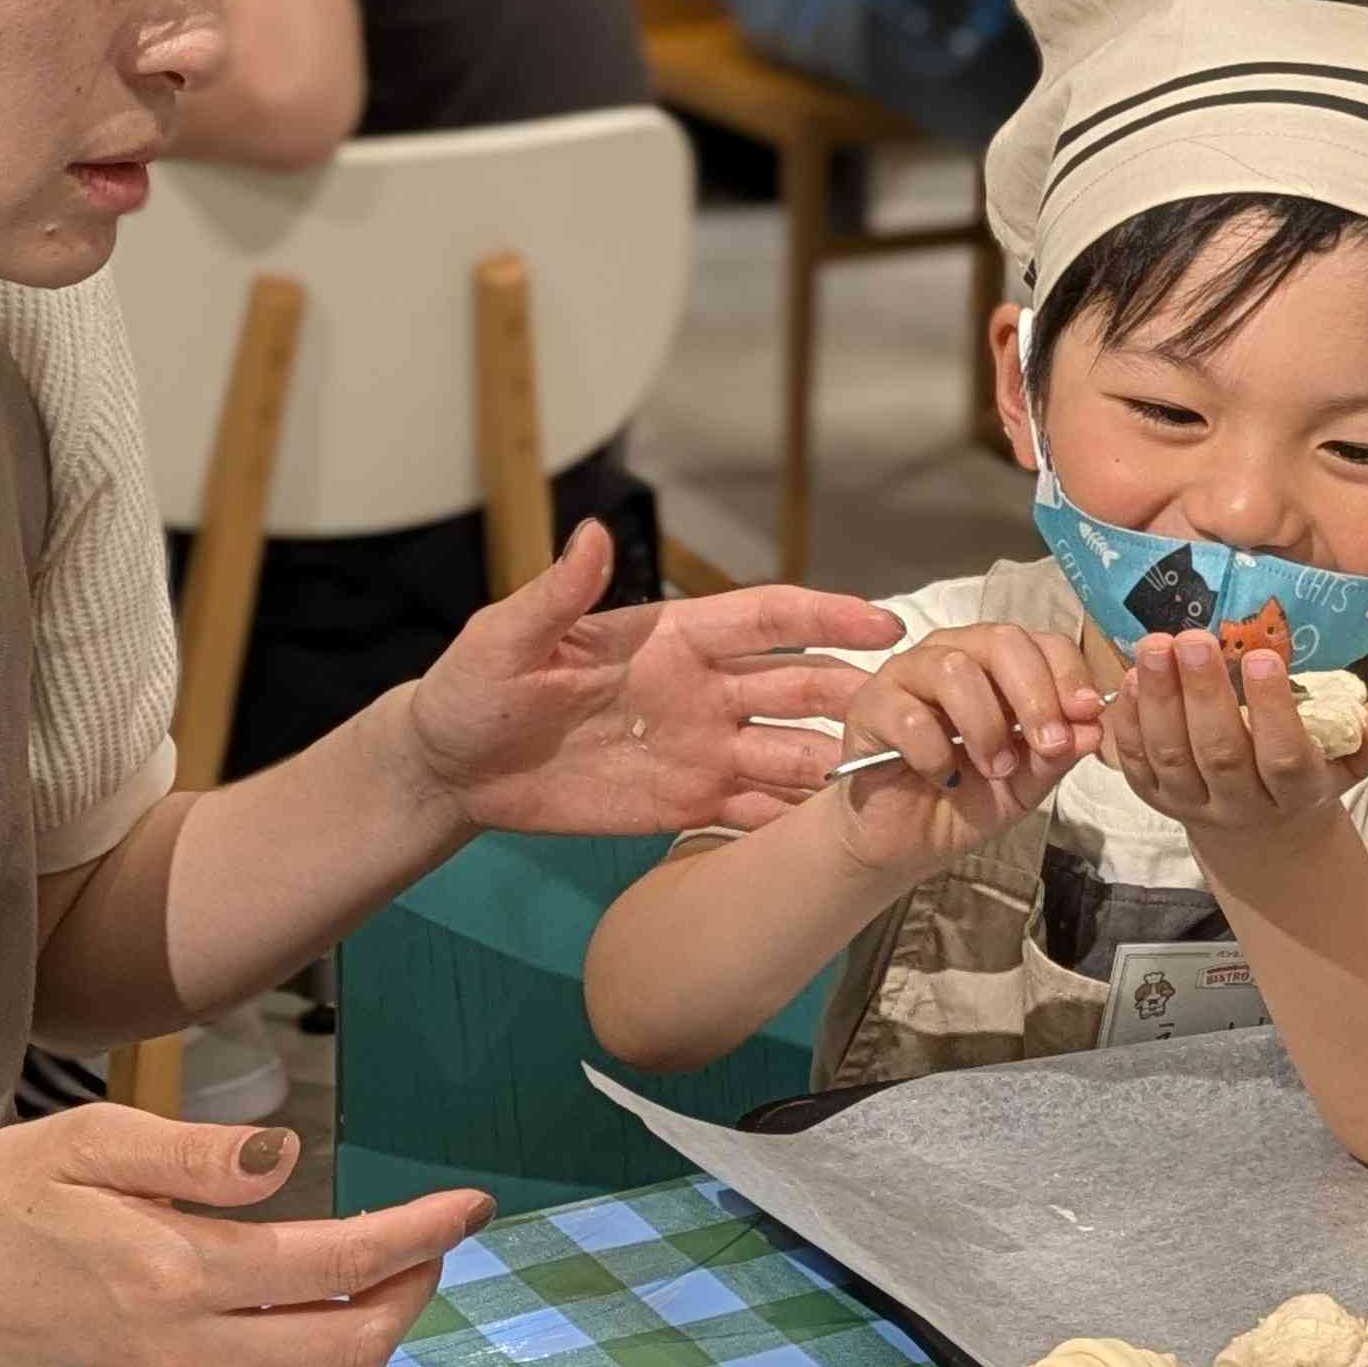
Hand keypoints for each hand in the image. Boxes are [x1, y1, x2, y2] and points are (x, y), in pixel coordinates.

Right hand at [0, 1111, 490, 1366]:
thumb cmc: (3, 1201)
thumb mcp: (89, 1139)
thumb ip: (197, 1153)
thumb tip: (288, 1156)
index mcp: (173, 1275)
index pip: (339, 1267)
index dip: (420, 1235)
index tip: (468, 1207)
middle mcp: (181, 1363)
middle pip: (353, 1349)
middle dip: (412, 1291)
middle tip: (424, 1242)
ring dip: (374, 1349)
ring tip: (377, 1287)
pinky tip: (313, 1337)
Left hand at [404, 521, 906, 835]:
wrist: (451, 770)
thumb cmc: (472, 691)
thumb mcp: (505, 639)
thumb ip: (556, 594)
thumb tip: (588, 534)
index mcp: (669, 638)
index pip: (764, 621)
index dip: (826, 619)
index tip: (885, 623)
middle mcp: (699, 690)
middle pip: (799, 688)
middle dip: (858, 698)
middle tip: (916, 716)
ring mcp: (700, 748)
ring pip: (792, 751)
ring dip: (841, 763)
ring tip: (897, 781)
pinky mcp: (687, 803)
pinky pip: (758, 809)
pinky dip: (798, 819)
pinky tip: (839, 832)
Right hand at [831, 624, 1106, 878]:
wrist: (903, 842)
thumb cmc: (965, 800)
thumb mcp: (1025, 783)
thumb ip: (1056, 755)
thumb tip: (1094, 728)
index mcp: (997, 666)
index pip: (1041, 643)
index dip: (1069, 673)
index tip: (1088, 713)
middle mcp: (953, 654)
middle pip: (1001, 641)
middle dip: (1035, 694)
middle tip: (1048, 745)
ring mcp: (907, 675)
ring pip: (954, 669)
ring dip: (986, 726)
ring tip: (995, 769)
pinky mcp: (871, 706)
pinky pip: (909, 715)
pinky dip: (936, 753)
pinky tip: (943, 778)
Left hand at [1104, 632, 1367, 840]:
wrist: (1262, 838)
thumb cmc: (1313, 778)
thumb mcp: (1356, 760)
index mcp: (1295, 795)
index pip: (1283, 757)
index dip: (1272, 711)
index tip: (1263, 656)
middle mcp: (1240, 805)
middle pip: (1219, 753)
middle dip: (1203, 695)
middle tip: (1193, 637)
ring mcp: (1192, 805)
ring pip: (1170, 757)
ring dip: (1158, 701)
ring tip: (1155, 646)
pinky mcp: (1155, 800)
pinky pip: (1135, 765)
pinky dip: (1127, 724)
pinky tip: (1127, 678)